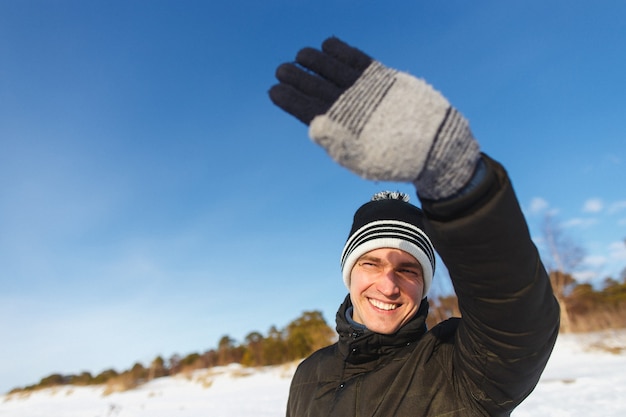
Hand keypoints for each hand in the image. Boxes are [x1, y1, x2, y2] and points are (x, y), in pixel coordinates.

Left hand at [269, 37, 479, 199]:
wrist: (435, 147)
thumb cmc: (397, 160)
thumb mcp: (363, 158)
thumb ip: (337, 142)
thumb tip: (314, 126)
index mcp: (336, 129)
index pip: (306, 110)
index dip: (289, 99)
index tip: (275, 90)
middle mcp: (346, 109)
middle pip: (316, 88)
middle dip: (297, 77)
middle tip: (282, 69)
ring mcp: (362, 92)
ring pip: (333, 72)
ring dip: (316, 62)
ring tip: (302, 54)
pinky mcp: (380, 80)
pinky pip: (357, 62)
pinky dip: (342, 53)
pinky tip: (328, 45)